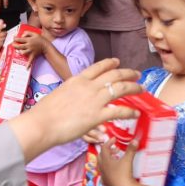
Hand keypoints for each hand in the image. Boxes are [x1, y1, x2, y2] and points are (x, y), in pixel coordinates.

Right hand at [9, 58, 142, 162]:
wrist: (42, 123)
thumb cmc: (44, 112)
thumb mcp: (59, 94)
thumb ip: (70, 93)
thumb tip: (74, 98)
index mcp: (77, 80)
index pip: (98, 67)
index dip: (110, 63)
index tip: (118, 62)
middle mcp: (89, 86)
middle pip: (114, 74)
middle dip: (128, 73)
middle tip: (137, 74)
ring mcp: (94, 100)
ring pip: (121, 88)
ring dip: (134, 87)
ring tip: (142, 89)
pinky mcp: (98, 115)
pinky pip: (120, 111)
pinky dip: (130, 112)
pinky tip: (136, 113)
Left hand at [12, 31, 46, 62]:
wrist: (46, 45)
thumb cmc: (40, 39)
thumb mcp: (34, 33)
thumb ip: (27, 33)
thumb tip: (22, 36)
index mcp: (29, 40)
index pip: (20, 39)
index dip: (15, 39)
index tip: (13, 39)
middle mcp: (29, 45)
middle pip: (20, 46)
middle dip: (15, 45)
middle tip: (13, 44)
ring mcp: (31, 51)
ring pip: (23, 52)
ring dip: (19, 52)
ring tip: (18, 51)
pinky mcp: (33, 55)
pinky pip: (30, 60)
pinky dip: (28, 64)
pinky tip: (26, 68)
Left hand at [98, 137, 137, 185]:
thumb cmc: (124, 174)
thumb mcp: (128, 160)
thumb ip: (131, 149)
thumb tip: (135, 140)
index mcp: (105, 160)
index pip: (104, 148)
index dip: (109, 142)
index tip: (114, 139)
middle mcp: (102, 167)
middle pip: (101, 156)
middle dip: (108, 151)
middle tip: (116, 150)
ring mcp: (103, 175)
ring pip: (102, 165)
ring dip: (107, 160)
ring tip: (116, 159)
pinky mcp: (106, 183)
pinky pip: (104, 174)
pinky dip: (108, 170)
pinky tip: (114, 171)